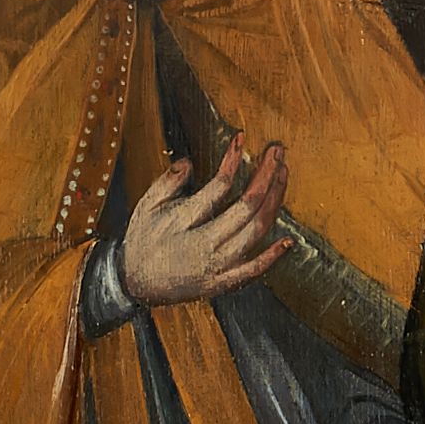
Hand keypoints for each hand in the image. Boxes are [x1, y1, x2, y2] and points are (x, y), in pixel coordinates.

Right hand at [119, 132, 291, 306]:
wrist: (135, 285)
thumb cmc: (141, 241)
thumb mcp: (145, 207)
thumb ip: (167, 183)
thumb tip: (189, 162)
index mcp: (184, 223)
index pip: (219, 186)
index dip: (232, 159)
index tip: (241, 138)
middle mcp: (206, 246)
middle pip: (247, 207)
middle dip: (266, 175)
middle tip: (276, 151)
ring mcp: (218, 268)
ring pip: (256, 231)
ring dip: (274, 201)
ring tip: (283, 174)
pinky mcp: (223, 283)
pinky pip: (254, 270)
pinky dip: (273, 256)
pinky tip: (289, 240)